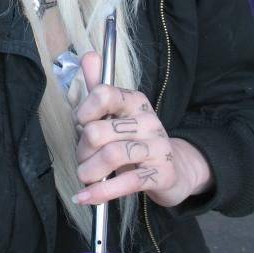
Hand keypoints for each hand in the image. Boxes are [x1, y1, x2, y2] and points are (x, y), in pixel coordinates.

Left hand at [72, 52, 212, 206]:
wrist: (173, 169)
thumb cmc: (134, 138)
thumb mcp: (117, 112)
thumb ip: (98, 86)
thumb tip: (88, 55)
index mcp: (134, 100)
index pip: (104, 93)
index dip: (84, 111)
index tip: (80, 124)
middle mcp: (148, 120)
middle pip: (98, 131)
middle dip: (82, 149)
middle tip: (83, 158)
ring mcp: (157, 147)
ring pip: (111, 156)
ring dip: (89, 172)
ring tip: (86, 177)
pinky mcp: (162, 174)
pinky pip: (126, 182)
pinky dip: (100, 193)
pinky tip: (86, 197)